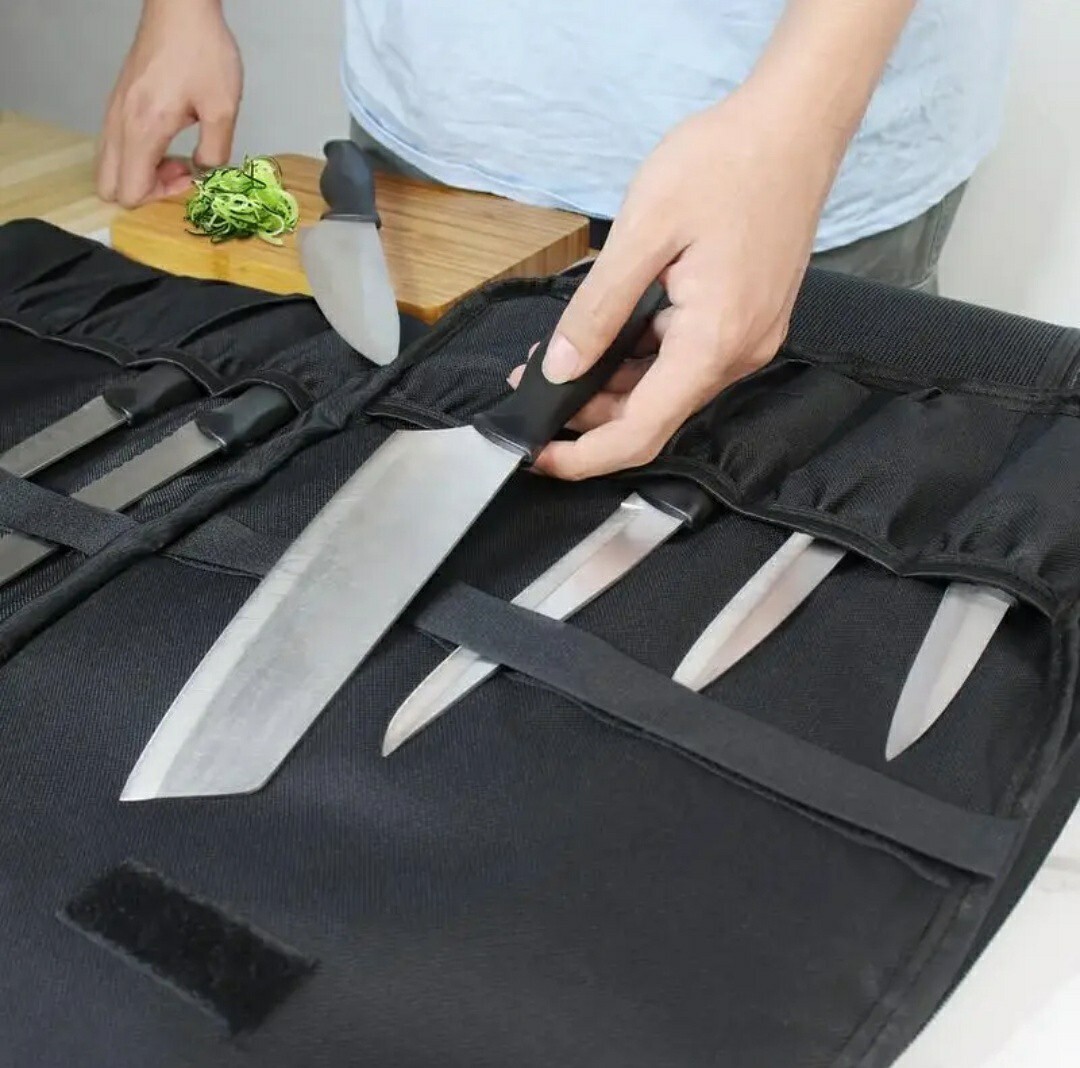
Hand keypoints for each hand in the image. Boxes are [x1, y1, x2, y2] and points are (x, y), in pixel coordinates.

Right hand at [97, 0, 242, 207]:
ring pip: (109, 165)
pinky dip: (137, 154)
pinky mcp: (118, 101)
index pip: (129, 192)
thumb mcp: (223, 110)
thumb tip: (202, 172)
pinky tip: (167, 139)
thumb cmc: (203, 53)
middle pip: (108, 186)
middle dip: (144, 191)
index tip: (188, 178)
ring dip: (140, 172)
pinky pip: (115, 144)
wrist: (180, 6)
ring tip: (176, 155)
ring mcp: (113, 111)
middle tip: (179, 173)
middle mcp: (118, 123)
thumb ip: (214, 152)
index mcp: (142, 129)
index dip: (159, 198)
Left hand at [511, 85, 840, 480]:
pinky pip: (684, 360)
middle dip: (587, 414)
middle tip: (530, 385)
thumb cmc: (726, 161)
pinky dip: (639, 359)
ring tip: (555, 357)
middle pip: (652, 416)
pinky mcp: (746, 321)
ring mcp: (748, 339)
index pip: (641, 431)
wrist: (795, 123)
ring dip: (610, 385)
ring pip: (666, 389)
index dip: (585, 456)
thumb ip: (597, 309)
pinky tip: (605, 335)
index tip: (539, 457)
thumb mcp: (644, 231)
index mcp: (714, 341)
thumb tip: (560, 368)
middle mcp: (738, 354)